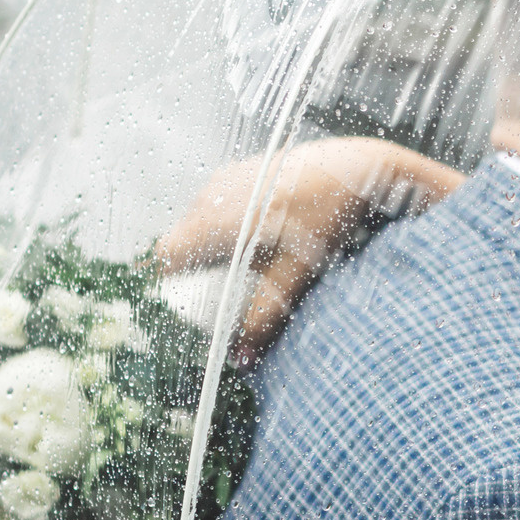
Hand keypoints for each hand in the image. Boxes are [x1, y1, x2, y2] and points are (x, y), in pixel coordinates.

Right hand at [156, 139, 457, 360]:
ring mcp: (226, 177)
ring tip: (242, 265)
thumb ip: (265, 312)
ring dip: (209, 245)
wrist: (354, 165)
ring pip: (197, 219)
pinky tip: (255, 236)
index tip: (186, 299)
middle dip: (192, 268)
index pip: (165, 253)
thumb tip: (242, 355)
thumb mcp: (298, 269)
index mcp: (216, 218)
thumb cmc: (329, 211)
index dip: (168, 281)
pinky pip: (216, 203)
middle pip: (179, 239)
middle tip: (218, 291)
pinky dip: (224, 224)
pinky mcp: (241, 170)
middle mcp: (213, 193)